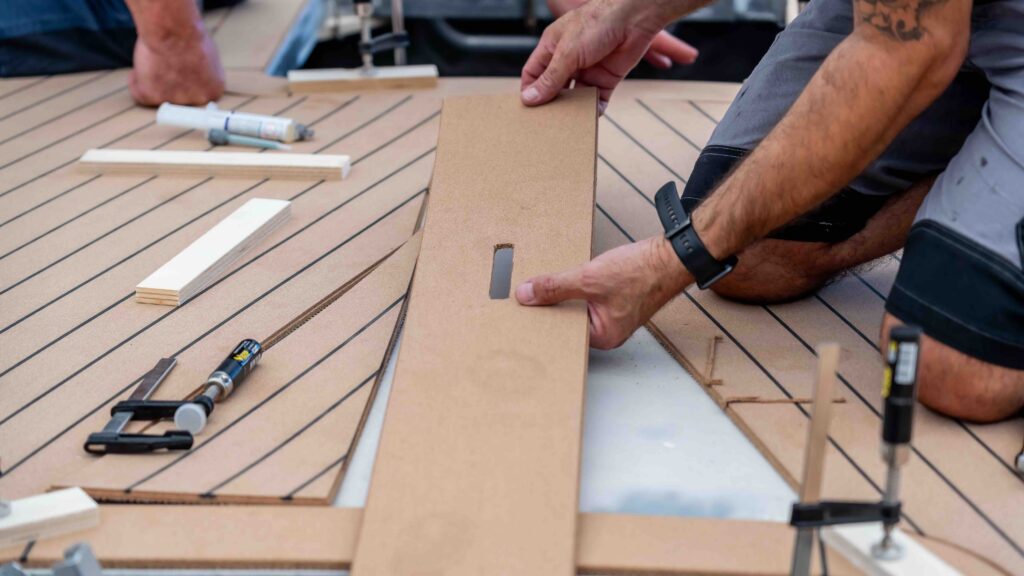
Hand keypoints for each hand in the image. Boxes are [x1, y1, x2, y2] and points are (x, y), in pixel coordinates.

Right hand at [129, 25, 224, 105]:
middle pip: (179, 97)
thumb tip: (192, 73)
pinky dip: (136, 81)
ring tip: (153, 60)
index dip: (186, 81)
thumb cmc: (189, 34)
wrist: (172, 29)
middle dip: (171, 84)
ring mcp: (174, 101)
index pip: (198, 93)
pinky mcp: (151, 97)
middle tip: (165, 65)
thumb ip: (201, 71)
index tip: (180, 73)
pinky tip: (140, 68)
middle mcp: (197, 99)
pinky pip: (139, 94)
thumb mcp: (207, 55)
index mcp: (213, 89)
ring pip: (158, 96)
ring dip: (153, 81)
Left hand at [515, 236, 693, 348]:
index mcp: (603, 337)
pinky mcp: (616, 301)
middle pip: (568, 320)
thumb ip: (555, 287)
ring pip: (577, 307)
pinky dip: (578, 288)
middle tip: (530, 294)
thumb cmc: (642, 272)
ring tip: (549, 284)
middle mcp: (608, 332)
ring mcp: (613, 316)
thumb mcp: (589, 278)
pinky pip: (588, 298)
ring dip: (565, 294)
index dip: (543, 318)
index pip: (562, 332)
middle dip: (553, 305)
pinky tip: (570, 277)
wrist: (672, 256)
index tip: (524, 308)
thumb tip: (526, 294)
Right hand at [522, 0, 694, 110]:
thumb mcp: (567, 53)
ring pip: (575, 96)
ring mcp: (587, 70)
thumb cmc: (597, 23)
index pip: (534, 73)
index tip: (527, 109)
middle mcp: (568, 59)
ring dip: (572, 109)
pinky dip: (594, 109)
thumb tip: (529, 98)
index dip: (529, 90)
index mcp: (552, 47)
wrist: (633, 18)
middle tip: (544, 123)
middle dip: (550, 104)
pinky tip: (591, 116)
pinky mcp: (606, 78)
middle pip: (553, 87)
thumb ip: (550, 78)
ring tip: (567, 123)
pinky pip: (597, 99)